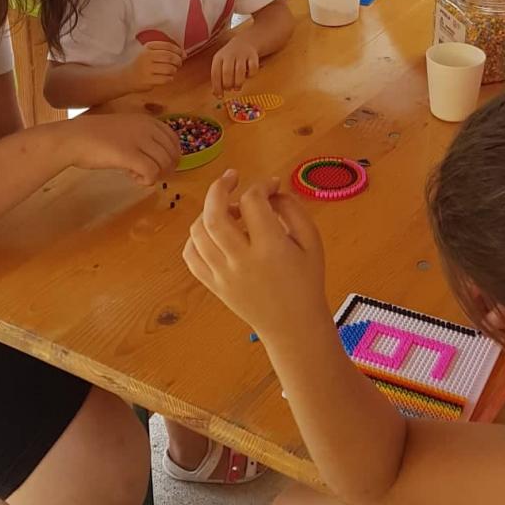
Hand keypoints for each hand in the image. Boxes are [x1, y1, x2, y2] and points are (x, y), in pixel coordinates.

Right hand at [64, 113, 178, 185]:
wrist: (73, 138)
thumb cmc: (94, 135)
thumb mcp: (123, 128)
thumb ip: (141, 137)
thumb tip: (156, 155)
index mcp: (147, 120)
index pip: (174, 139)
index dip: (172, 155)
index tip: (161, 165)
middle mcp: (147, 128)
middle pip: (172, 153)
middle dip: (166, 168)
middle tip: (151, 175)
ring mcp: (139, 141)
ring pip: (165, 163)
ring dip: (155, 174)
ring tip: (137, 174)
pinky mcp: (130, 156)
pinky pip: (152, 172)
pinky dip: (147, 180)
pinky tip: (134, 178)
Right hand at [131, 38, 183, 89]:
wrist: (127, 77)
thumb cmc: (143, 64)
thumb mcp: (150, 53)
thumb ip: (166, 51)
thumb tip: (184, 54)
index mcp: (148, 47)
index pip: (168, 46)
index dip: (179, 51)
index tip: (182, 55)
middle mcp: (147, 56)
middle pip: (170, 57)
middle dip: (178, 61)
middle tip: (179, 64)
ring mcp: (147, 69)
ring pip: (169, 69)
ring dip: (174, 70)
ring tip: (171, 71)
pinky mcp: (148, 80)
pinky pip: (166, 79)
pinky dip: (170, 78)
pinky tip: (167, 78)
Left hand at [184, 170, 326, 335]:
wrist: (293, 327)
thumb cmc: (307, 282)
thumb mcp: (312, 241)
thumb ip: (293, 210)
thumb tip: (271, 191)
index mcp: (270, 248)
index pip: (252, 202)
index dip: (261, 186)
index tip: (271, 186)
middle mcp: (241, 261)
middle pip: (214, 214)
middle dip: (219, 187)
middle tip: (232, 177)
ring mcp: (222, 275)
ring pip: (198, 232)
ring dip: (208, 212)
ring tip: (226, 209)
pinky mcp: (213, 286)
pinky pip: (191, 255)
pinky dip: (195, 237)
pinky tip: (212, 232)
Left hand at [210, 38, 259, 96]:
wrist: (245, 42)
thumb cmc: (230, 58)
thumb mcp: (220, 64)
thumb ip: (218, 78)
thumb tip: (216, 94)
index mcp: (218, 57)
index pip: (215, 73)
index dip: (217, 86)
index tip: (219, 96)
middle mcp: (229, 55)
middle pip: (227, 72)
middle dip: (228, 84)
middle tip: (230, 90)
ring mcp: (242, 54)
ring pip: (240, 70)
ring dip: (238, 82)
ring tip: (237, 87)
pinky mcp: (253, 56)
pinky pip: (253, 68)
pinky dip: (251, 75)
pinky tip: (248, 76)